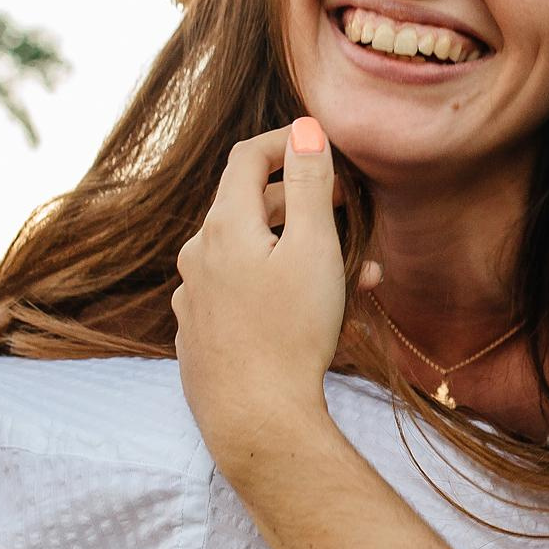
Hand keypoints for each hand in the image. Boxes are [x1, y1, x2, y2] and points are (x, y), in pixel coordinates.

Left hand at [172, 119, 353, 457]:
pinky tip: (312, 313)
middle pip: (247, 206)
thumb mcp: (313, 249)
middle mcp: (198, 254)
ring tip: (355, 276)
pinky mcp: (200, 333)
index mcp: (223, 226)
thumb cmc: (291, 333)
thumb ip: (310, 184)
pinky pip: (239, 293)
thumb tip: (306, 127)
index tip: (321, 145)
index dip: (286, 142)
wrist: (255, 421)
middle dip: (301, 202)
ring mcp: (194, 296)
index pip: (248, 157)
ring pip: (248, 254)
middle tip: (347, 207)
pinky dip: (274, 287)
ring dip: (296, 251)